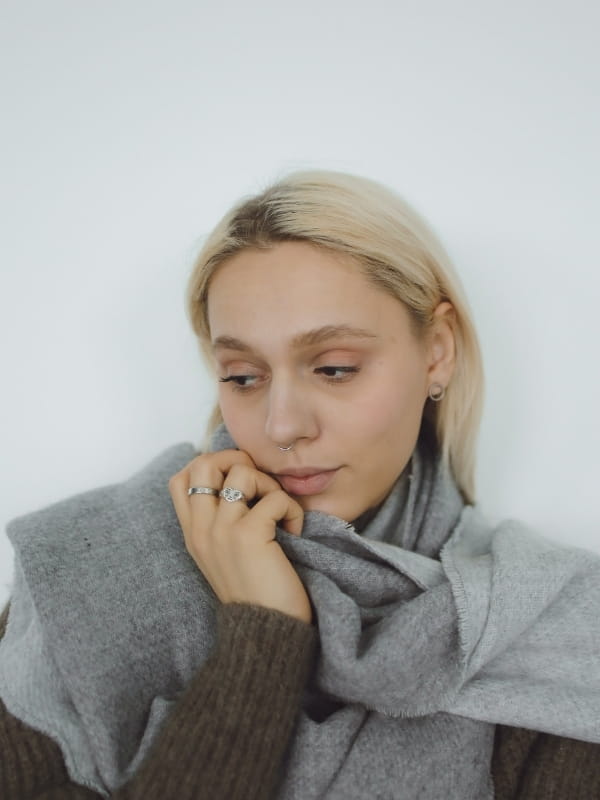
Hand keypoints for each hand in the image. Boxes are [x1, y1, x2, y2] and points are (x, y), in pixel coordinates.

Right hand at [169, 449, 311, 623]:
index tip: (236, 482)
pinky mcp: (248, 535)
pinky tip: (294, 530)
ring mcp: (221, 530)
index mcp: (192, 533)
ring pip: (242, 472)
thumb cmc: (255, 591)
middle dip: (235, 461)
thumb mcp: (223, 555)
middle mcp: (200, 528)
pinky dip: (292, 509)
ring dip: (269, 484)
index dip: (209, 466)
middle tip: (258, 485)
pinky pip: (274, 497)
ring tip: (278, 510)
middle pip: (203, 462)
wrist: (267, 631)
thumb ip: (220, 522)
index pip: (180, 478)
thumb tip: (241, 482)